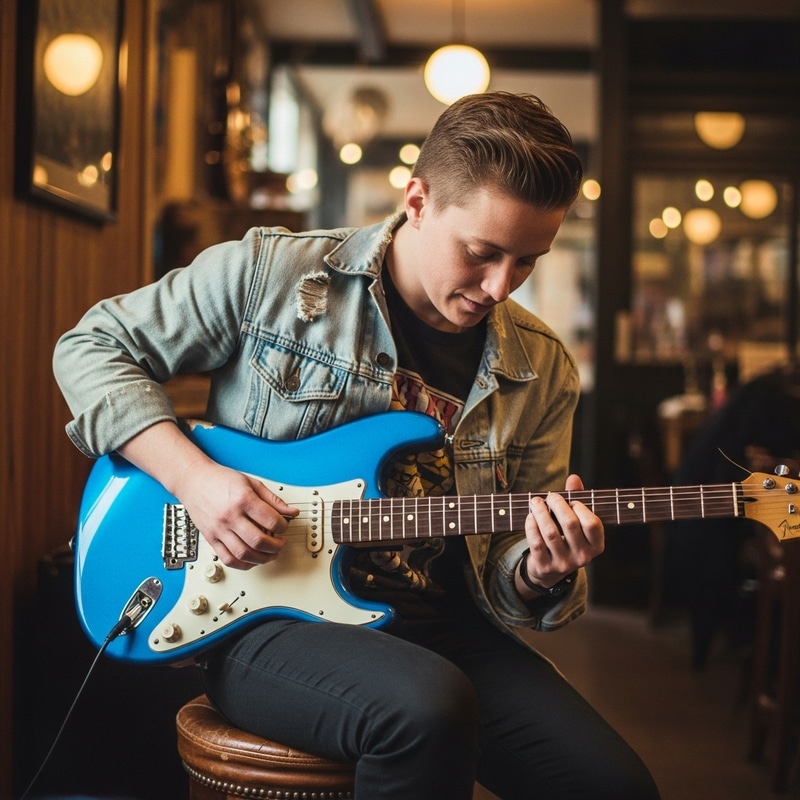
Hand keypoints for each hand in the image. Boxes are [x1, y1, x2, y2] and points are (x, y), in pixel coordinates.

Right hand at [173, 459, 297, 569]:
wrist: (194, 480)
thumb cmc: (221, 480)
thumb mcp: (252, 483)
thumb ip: (273, 499)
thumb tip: (291, 512)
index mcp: (243, 499)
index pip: (271, 521)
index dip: (283, 526)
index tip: (284, 526)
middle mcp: (230, 516)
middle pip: (258, 541)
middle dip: (275, 546)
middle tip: (280, 544)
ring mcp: (219, 529)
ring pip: (243, 554)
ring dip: (262, 559)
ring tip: (270, 554)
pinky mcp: (211, 538)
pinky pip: (227, 559)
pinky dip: (243, 564)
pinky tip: (252, 560)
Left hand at [517, 474, 603, 596]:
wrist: (549, 570)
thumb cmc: (566, 538)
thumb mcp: (577, 522)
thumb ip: (577, 499)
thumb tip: (574, 478)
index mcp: (596, 546)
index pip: (592, 524)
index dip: (580, 508)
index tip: (571, 501)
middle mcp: (583, 557)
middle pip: (570, 524)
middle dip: (558, 505)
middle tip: (550, 497)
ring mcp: (563, 563)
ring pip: (550, 532)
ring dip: (541, 512)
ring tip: (535, 502)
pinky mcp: (545, 566)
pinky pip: (536, 543)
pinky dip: (531, 526)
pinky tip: (530, 516)